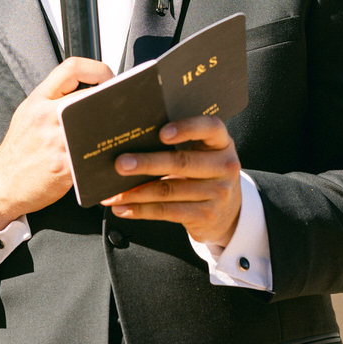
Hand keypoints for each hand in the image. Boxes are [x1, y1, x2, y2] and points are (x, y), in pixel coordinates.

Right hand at [0, 57, 111, 226]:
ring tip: (120, 128)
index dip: (98, 69)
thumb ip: (54, 100)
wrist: (2, 183)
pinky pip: (92, 155)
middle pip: (89, 94)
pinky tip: (109, 155)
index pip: (72, 68)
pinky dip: (105, 154)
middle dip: (112, 98)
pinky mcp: (64, 166)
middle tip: (123, 105)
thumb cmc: (19, 151)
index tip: (110, 79)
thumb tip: (90, 92)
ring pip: (96, 124)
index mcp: (37, 100)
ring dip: (112, 126)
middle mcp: (45, 117)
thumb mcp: (28, 115)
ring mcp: (54, 141)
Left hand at [102, 116, 242, 246]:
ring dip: (135, 192)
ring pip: (168, 190)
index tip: (161, 133)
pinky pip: (167, 211)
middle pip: (181, 162)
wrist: (229, 212)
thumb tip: (130, 145)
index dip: (187, 128)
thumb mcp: (203, 155)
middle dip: (146, 163)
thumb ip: (180, 145)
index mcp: (222, 143)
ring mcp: (218, 193)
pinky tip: (122, 208)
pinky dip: (140, 210)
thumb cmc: (205, 174)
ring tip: (112, 192)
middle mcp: (224, 166)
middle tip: (120, 164)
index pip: (210, 128)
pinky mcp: (206, 215)